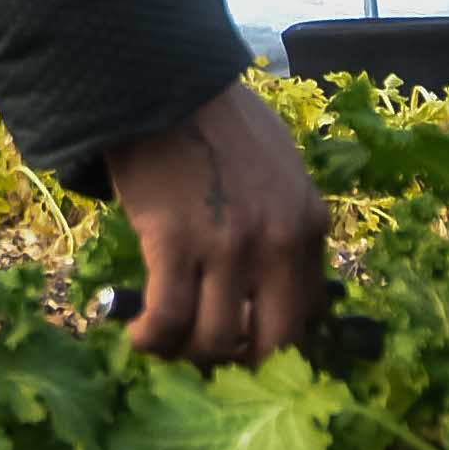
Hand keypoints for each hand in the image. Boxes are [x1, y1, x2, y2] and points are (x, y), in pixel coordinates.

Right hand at [104, 81, 326, 367]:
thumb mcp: (279, 170)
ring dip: (187, 354)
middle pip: (272, 342)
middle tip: (209, 363)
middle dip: (240, 365)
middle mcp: (279, 241)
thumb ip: (284, 225)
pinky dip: (152, 339)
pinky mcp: (176, 241)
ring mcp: (229, 244)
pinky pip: (168, 318)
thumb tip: (268, 287)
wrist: (162, 83)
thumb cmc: (217, 123)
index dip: (274, 343)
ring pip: (214, 338)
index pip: (309, 314)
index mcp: (309, 223)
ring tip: (165, 344)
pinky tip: (139, 336)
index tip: (245, 349)